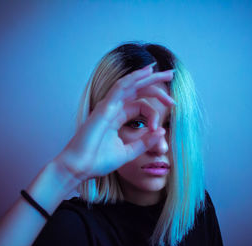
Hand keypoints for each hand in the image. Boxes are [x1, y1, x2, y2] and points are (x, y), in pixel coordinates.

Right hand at [54, 63, 174, 181]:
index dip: (155, 113)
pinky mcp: (104, 107)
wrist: (79, 168)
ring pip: (130, 84)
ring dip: (148, 76)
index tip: (160, 129)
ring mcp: (108, 106)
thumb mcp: (128, 152)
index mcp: (117, 117)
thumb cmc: (97, 161)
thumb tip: (162, 130)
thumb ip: (144, 142)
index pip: (140, 106)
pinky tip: (146, 72)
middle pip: (137, 90)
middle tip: (172, 76)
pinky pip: (120, 88)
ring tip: (166, 72)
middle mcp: (113, 108)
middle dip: (155, 82)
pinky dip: (133, 78)